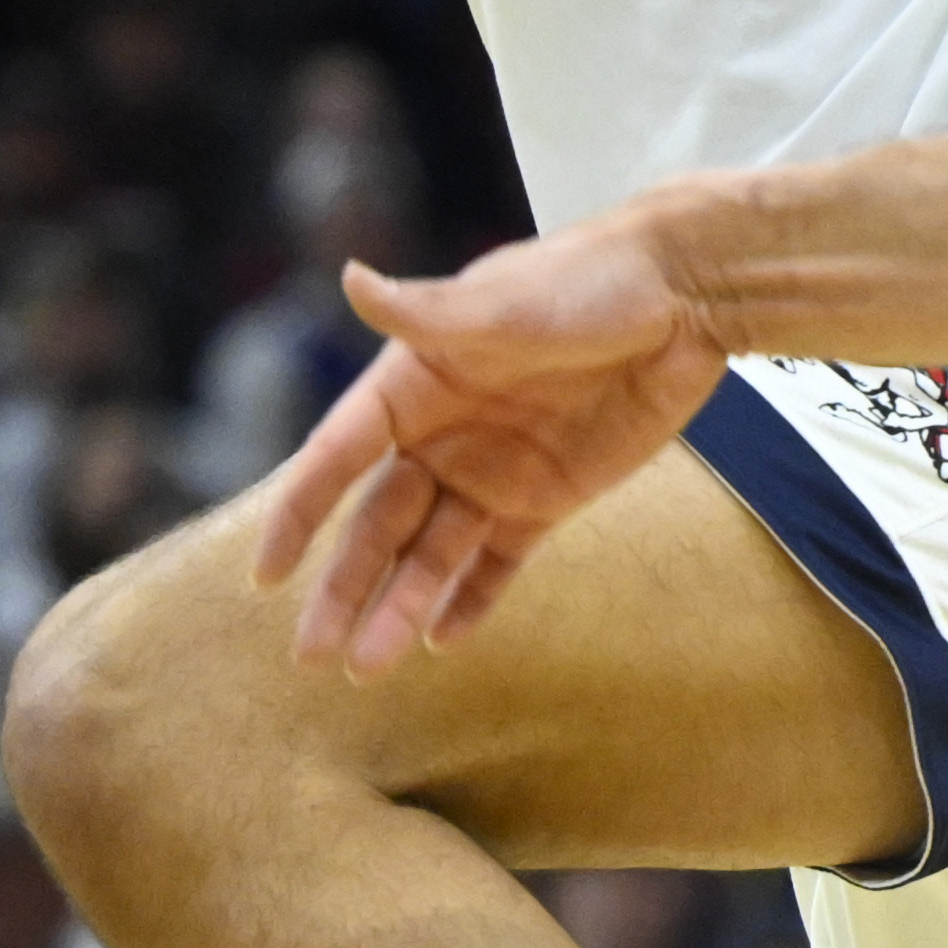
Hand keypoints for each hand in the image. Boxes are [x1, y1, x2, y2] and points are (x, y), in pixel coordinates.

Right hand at [248, 201, 737, 670]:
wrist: (684, 295)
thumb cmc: (587, 279)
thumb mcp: (503, 302)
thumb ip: (426, 312)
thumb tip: (350, 279)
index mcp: (413, 384)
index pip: (335, 457)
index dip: (298, 516)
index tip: (264, 577)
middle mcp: (442, 434)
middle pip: (377, 524)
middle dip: (343, 588)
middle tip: (310, 656)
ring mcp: (494, 470)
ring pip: (432, 554)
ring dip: (399, 608)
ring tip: (368, 669)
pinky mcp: (549, 496)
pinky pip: (499, 561)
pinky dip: (471, 600)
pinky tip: (441, 642)